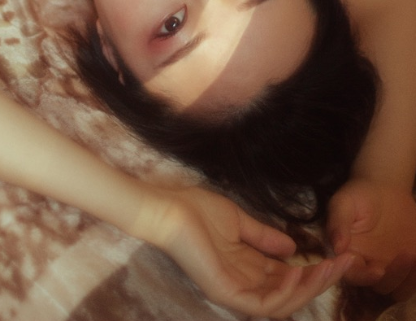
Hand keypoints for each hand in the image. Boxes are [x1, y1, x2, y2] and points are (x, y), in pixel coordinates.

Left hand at [138, 186, 353, 317]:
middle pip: (289, 292)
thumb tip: (292, 248)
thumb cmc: (195, 211)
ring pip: (281, 303)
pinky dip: (284, 293)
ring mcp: (234, 290)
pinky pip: (262, 304)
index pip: (286, 276)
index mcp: (246, 266)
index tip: (339, 256)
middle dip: (319, 280)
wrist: (168, 210)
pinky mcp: (225, 292)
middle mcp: (243, 283)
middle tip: (346, 265)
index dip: (313, 270)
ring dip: (308, 287)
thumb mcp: (238, 221)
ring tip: (329, 269)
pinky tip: (299, 275)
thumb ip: (263, 236)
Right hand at [328, 179, 415, 300]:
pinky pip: (412, 281)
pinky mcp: (407, 266)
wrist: (384, 188)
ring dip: (408, 280)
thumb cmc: (359, 195)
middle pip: (379, 286)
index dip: (365, 278)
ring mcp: (389, 268)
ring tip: (413, 255)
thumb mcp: (344, 203)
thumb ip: (338, 223)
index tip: (378, 270)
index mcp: (349, 255)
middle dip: (393, 276)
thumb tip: (337, 247)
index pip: (353, 276)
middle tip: (405, 255)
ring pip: (398, 289)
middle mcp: (368, 267)